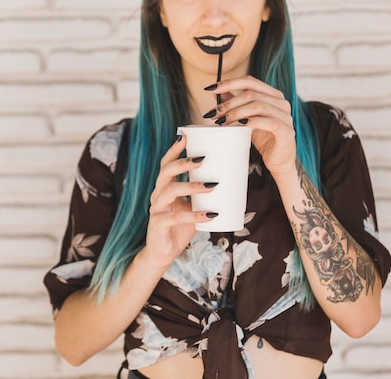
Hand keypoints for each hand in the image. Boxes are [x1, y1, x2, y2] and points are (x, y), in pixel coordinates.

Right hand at [144, 135, 217, 268]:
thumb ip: (205, 196)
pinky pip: (176, 217)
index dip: (174, 149)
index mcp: (164, 187)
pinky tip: (210, 215)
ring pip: (170, 191)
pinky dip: (195, 215)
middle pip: (166, 172)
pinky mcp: (159, 225)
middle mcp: (157, 195)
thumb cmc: (180, 227)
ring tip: (211, 185)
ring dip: (192, 186)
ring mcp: (156, 210)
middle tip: (203, 158)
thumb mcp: (192, 207)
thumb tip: (233, 181)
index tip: (186, 136)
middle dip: (184, 163)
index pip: (166, 163)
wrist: (163, 254)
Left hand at [205, 75, 296, 176]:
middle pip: (250, 94)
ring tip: (222, 122)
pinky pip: (269, 122)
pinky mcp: (286, 131)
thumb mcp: (247, 119)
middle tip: (213, 114)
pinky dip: (252, 121)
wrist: (278, 161)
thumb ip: (236, 105)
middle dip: (228, 103)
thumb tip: (217, 92)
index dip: (229, 83)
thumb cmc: (264, 139)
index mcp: (273, 95)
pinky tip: (240, 125)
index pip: (249, 81)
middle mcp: (281, 102)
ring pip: (257, 106)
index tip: (211, 89)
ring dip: (236, 113)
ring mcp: (286, 116)